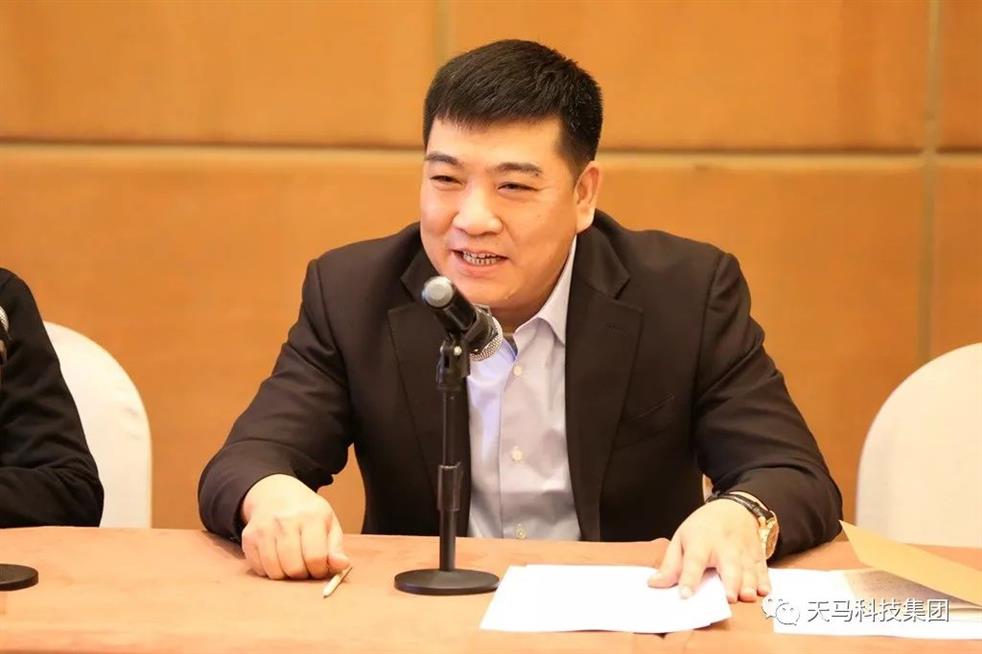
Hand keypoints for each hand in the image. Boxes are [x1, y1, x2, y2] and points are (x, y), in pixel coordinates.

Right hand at [240, 474, 349, 579]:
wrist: (275, 494)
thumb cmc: (307, 513)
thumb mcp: (328, 523)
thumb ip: (336, 547)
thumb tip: (341, 565)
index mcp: (311, 516)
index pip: (315, 557)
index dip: (320, 570)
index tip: (319, 568)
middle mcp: (286, 520)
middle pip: (294, 568)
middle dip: (302, 575)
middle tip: (305, 567)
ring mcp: (264, 528)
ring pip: (275, 571)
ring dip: (285, 575)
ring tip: (291, 563)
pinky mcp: (249, 537)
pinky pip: (259, 569)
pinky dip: (269, 571)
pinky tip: (277, 559)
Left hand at [648, 499, 769, 602]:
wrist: (733, 509)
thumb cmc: (703, 527)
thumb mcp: (681, 539)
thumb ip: (670, 565)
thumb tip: (655, 584)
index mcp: (700, 542)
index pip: (693, 561)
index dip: (689, 578)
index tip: (685, 595)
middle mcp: (723, 547)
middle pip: (728, 565)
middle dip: (730, 581)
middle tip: (729, 598)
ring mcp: (743, 551)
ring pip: (748, 569)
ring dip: (749, 583)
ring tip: (746, 597)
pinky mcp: (757, 555)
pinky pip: (762, 569)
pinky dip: (764, 580)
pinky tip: (764, 591)